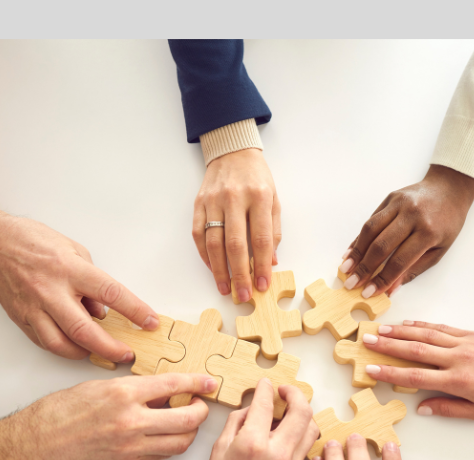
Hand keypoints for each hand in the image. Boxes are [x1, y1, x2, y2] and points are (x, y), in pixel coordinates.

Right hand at [0, 206, 159, 362]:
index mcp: (69, 269)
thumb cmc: (33, 241)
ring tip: (101, 353)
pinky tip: (75, 347)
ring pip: (62, 344)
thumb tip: (103, 310)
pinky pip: (45, 341)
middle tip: (127, 354)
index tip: (150, 322)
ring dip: (86, 354)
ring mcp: (33, 307)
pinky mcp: (21, 318)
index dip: (135, 311)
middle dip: (111, 348)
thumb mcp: (74, 250)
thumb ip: (91, 280)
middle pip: (86, 330)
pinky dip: (63, 348)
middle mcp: (51, 291)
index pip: (111, 294)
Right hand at [0, 373, 216, 459]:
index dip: (197, 383)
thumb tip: (161, 390)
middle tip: (201, 404)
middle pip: (187, 420)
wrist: (36, 444)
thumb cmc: (59, 412)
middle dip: (201, 411)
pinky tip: (167, 435)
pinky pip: (161, 456)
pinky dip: (171, 445)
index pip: (174, 384)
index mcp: (123, 394)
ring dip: (189, 432)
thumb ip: (132, 388)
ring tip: (185, 421)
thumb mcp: (98, 386)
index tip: (209, 382)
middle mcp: (131, 421)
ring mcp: (131, 446)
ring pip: (179, 443)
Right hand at [190, 378, 318, 459]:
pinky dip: (303, 432)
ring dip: (304, 413)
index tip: (265, 384)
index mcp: (252, 444)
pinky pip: (307, 445)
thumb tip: (251, 409)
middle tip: (284, 391)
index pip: (266, 404)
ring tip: (290, 410)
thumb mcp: (218, 451)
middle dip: (295, 394)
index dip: (265, 388)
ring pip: (312, 427)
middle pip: (301, 411)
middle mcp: (276, 452)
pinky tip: (290, 431)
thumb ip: (236, 423)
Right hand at [191, 148, 280, 301]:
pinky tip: (213, 268)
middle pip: (235, 244)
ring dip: (219, 270)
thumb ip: (273, 230)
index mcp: (259, 197)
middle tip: (242, 295)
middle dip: (239, 274)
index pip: (262, 238)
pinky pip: (198, 234)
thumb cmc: (257, 178)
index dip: (262, 265)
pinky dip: (205, 255)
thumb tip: (271, 262)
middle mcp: (234, 198)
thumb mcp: (274, 199)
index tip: (262, 285)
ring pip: (214, 242)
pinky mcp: (198, 203)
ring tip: (225, 288)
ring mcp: (213, 201)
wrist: (232, 151)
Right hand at [339, 164, 473, 298]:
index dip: (382, 279)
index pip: (400, 261)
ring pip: (370, 230)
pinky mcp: (390, 198)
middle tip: (352, 284)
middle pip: (381, 245)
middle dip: (364, 268)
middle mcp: (412, 215)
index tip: (369, 292)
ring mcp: (399, 204)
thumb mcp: (439, 250)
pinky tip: (351, 251)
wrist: (449, 189)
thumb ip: (414, 269)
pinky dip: (359, 237)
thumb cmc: (447, 222)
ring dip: (356, 252)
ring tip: (346, 269)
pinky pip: (371, 220)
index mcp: (428, 232)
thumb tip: (391, 288)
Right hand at [361, 321, 473, 419]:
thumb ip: (449, 409)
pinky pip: (442, 329)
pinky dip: (423, 326)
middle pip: (415, 350)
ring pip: (426, 335)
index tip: (371, 369)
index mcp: (459, 380)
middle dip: (388, 346)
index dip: (390, 373)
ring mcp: (465, 343)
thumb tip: (421, 408)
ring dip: (400, 332)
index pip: (416, 376)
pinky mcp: (471, 334)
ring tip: (379, 329)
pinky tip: (408, 325)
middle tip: (365, 341)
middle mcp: (459, 358)